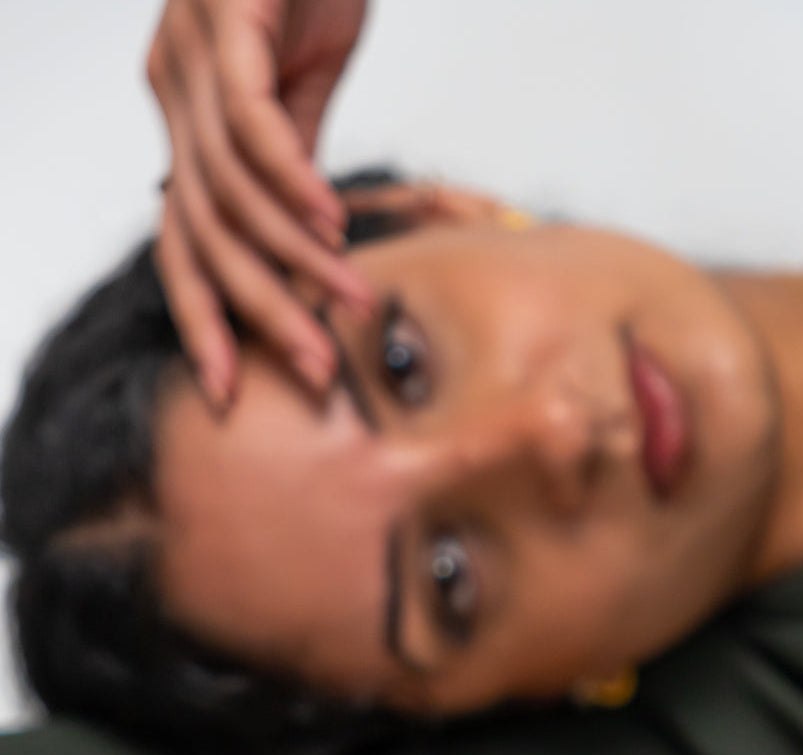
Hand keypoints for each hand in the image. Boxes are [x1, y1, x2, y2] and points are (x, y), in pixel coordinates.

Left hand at [147, 0, 373, 405]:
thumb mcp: (302, 77)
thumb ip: (293, 154)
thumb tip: (301, 228)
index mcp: (186, 114)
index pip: (184, 238)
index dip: (205, 316)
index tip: (234, 386)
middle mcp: (172, 90)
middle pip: (201, 235)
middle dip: (255, 313)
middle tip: (312, 373)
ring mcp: (190, 54)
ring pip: (230, 193)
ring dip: (293, 257)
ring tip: (347, 303)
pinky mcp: (225, 17)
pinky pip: (253, 123)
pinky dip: (292, 181)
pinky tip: (331, 224)